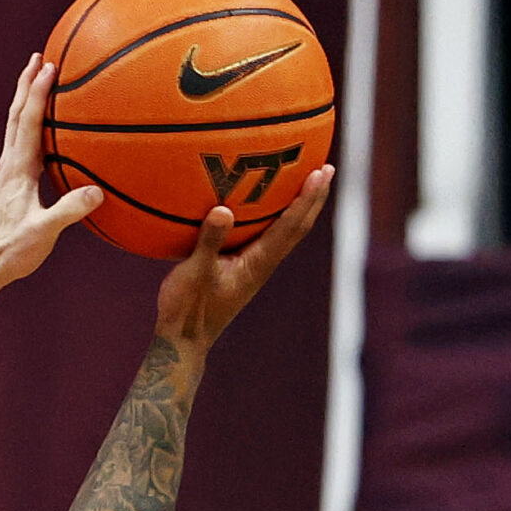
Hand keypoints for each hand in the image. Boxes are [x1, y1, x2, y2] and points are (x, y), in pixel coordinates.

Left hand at [0, 56, 104, 288]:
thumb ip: (68, 212)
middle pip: (16, 114)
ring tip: (37, 78)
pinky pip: (20, 142)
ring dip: (25, 98)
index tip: (49, 66)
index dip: (38, 92)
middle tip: (38, 55)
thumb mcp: (42, 233)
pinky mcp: (8, 181)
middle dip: (27, 83)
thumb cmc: (11, 251)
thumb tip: (96, 192)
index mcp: (18, 170)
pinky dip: (29, 122)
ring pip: (15, 125)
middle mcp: (8, 165)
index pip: (28, 122)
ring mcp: (6, 172)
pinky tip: (41, 125)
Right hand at [153, 163, 333, 351]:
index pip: (291, 226)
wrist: (183, 342)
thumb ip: (208, 243)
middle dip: (314, 197)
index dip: (306, 198)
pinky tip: (262, 206)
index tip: (321, 171)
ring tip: (307, 180)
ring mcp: (254, 268)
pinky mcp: (241, 269)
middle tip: (327, 167)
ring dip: (299, 206)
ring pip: (286, 232)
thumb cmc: (187, 311)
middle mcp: (263, 264)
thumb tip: (222, 210)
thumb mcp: (193, 274)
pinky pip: (266, 236)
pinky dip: (274, 217)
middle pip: (299, 227)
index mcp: (258, 264)